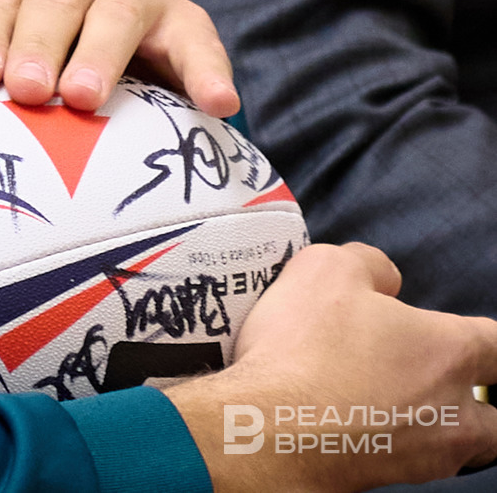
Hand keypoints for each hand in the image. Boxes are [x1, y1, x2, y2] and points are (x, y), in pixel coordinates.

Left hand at [0, 0, 238, 116]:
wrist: (98, 47)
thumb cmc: (27, 49)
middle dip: (40, 42)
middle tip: (27, 91)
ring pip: (120, 11)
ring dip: (104, 54)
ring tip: (86, 97)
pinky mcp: (184, 20)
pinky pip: (199, 41)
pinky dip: (208, 70)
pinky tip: (217, 104)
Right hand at [165, 243, 496, 491]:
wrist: (260, 431)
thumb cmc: (301, 348)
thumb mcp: (326, 268)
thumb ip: (369, 264)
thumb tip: (384, 282)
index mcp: (450, 352)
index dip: (479, 338)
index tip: (451, 335)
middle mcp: (451, 414)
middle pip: (495, 418)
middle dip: (477, 402)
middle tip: (433, 383)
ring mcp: (419, 459)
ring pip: (453, 449)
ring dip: (433, 430)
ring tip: (386, 408)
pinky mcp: (378, 483)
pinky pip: (402, 465)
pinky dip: (383, 447)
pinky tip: (345, 427)